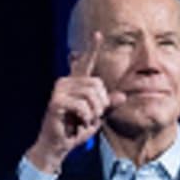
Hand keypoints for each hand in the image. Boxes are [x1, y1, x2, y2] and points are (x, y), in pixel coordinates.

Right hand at [26, 32, 117, 173]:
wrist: (58, 145)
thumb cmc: (76, 130)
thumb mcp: (97, 117)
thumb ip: (108, 105)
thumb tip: (123, 96)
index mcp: (76, 84)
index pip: (85, 62)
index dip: (92, 48)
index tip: (98, 34)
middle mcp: (66, 82)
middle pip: (97, 84)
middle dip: (101, 103)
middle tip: (92, 116)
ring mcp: (59, 90)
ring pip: (91, 94)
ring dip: (93, 112)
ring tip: (85, 120)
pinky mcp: (56, 102)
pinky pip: (82, 105)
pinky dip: (85, 117)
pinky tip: (77, 122)